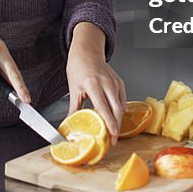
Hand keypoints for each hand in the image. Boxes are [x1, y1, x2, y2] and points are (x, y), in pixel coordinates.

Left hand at [66, 22, 125, 144]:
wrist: (87, 51)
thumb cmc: (79, 67)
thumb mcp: (74, 88)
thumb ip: (74, 108)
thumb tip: (69, 124)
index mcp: (93, 84)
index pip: (103, 108)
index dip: (109, 124)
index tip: (112, 135)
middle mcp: (106, 83)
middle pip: (116, 110)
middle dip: (116, 126)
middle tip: (113, 140)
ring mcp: (115, 82)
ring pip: (121, 106)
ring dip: (118, 120)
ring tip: (112, 131)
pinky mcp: (119, 82)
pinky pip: (122, 100)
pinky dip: (119, 110)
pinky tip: (114, 117)